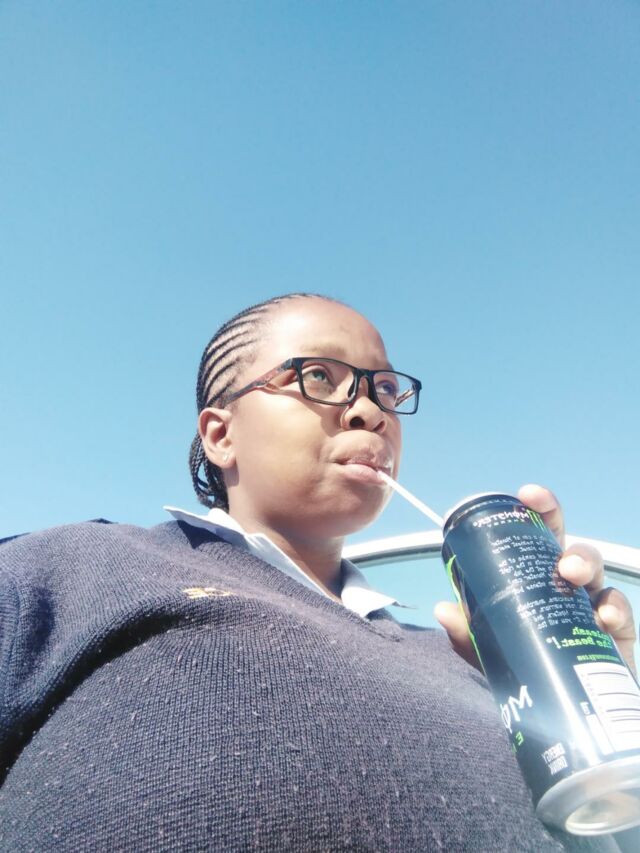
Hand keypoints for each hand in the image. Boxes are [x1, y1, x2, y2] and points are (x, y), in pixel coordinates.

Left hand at [434, 484, 637, 676]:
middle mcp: (565, 583)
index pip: (537, 533)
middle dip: (564, 532)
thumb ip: (468, 634)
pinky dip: (614, 609)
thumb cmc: (526, 669)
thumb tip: (443, 611)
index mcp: (535, 576)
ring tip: (571, 573)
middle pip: (568, 542)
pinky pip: (619, 610)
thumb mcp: (490, 652)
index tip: (527, 494)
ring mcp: (592, 604)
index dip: (537, 508)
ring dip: (584, 563)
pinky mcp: (616, 632)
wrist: (559, 713)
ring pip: (594, 569)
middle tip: (546, 536)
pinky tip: (603, 617)